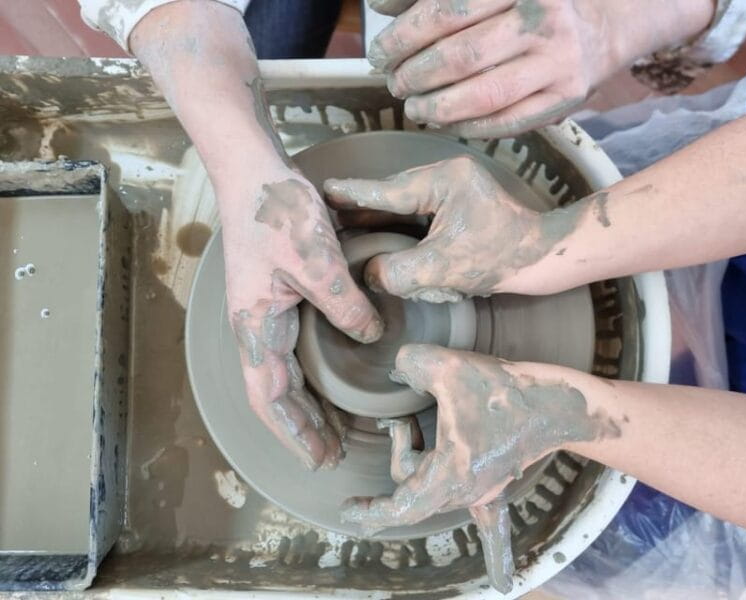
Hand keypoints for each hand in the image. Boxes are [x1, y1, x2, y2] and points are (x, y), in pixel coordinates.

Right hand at [220, 167, 383, 469]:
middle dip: (301, 427)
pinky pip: (290, 349)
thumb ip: (346, 305)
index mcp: (256, 325)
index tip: (319, 457)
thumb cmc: (277, 213)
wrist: (254, 171)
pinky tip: (326, 377)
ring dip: (304, 405)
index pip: (270, 397)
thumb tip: (373, 336)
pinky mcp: (276, 296)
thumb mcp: (319, 263)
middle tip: (332, 454)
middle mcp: (255, 326)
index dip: (294, 431)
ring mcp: (263, 312)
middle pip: (275, 393)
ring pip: (282, 374)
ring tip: (331, 429)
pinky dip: (307, 373)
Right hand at [324, 156, 580, 301]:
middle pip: (390, 193)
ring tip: (345, 223)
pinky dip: (398, 221)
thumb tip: (370, 274)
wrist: (542, 257)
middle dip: (361, 206)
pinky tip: (380, 231)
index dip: (352, 195)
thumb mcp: (442, 270)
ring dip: (379, 215)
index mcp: (441, 181)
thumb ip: (398, 272)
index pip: (385, 191)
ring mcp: (453, 186)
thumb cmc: (499, 259)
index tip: (323, 190)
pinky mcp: (458, 200)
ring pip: (402, 201)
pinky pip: (417, 209)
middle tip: (326, 214)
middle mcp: (445, 175)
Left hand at [340, 344, 620, 591]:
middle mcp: (465, 491)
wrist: (556, 404)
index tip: (348, 512)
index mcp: (448, 475)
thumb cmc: (503, 391)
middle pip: (414, 487)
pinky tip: (506, 584)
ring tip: (410, 429)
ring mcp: (485, 490)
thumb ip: (412, 364)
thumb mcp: (448, 368)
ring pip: (436, 489)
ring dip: (418, 465)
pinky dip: (497, 552)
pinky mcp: (499, 481)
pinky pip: (493, 523)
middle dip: (400, 455)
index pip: (401, 506)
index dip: (371, 511)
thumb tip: (397, 369)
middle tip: (400, 423)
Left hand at [366, 0, 618, 137]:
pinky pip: (505, 123)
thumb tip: (382, 6)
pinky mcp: (564, 99)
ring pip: (482, 96)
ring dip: (437, 108)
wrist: (600, 26)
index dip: (403, 38)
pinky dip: (467, 127)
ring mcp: (557, 62)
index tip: (380, 54)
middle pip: (459, 56)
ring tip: (415, 108)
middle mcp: (542, 18)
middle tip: (395, 84)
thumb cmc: (526, 5)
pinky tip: (445, 123)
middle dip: (414, 76)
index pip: (444, 11)